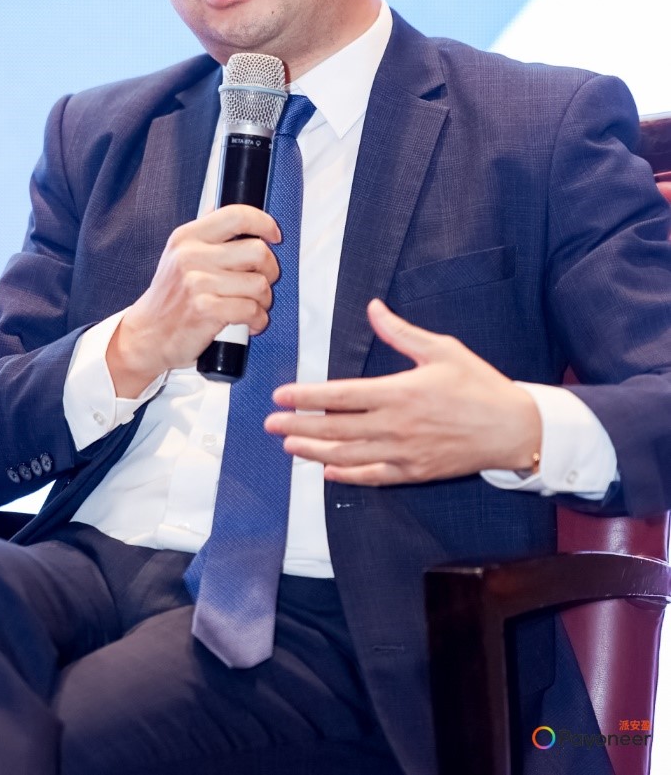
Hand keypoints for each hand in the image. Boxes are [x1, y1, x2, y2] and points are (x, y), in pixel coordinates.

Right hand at [107, 205, 279, 395]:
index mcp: (188, 237)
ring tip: (253, 306)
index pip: (236, 215)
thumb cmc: (169, 298)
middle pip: (257, 251)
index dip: (264, 223)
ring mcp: (198, 283)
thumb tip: (217, 207)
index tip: (273, 235)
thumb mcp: (177, 255)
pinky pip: (252, 310)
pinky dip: (258, 320)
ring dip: (264, 300)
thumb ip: (202, 233)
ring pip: (259, 284)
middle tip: (263, 281)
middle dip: (270, 270)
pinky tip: (249, 323)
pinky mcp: (206, 310)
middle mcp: (191, 256)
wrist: (146, 335)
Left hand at [265, 299, 541, 485]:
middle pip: (336, 428)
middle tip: (271, 423)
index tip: (281, 396)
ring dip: (314, 451)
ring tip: (288, 445)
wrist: (514, 429)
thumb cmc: (479, 385)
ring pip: (348, 455)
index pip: (341, 395)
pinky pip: (373, 476)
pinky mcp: (415, 472)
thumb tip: (373, 308)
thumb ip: (401, 332)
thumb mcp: (442, 349)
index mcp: (400, 392)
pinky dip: (347, 475)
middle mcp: (397, 426)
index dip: (307, 396)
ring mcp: (405, 453)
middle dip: (299, 426)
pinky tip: (327, 470)